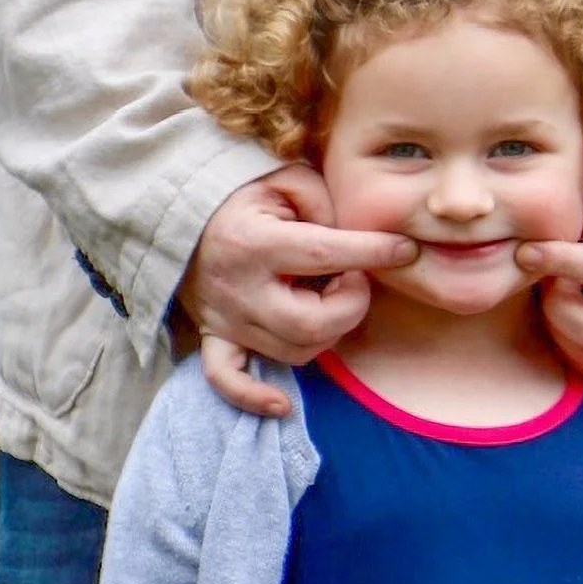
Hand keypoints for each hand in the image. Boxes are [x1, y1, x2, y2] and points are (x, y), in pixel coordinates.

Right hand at [182, 165, 415, 418]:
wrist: (177, 211)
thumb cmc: (241, 193)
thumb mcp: (286, 179)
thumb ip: (326, 203)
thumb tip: (357, 236)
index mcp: (255, 242)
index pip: (327, 254)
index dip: (375, 253)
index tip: (405, 250)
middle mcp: (239, 288)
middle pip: (312, 323)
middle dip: (351, 304)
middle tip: (352, 278)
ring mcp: (225, 317)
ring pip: (292, 352)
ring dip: (326, 332)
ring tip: (326, 299)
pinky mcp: (213, 334)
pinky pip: (227, 379)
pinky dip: (254, 396)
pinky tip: (283, 404)